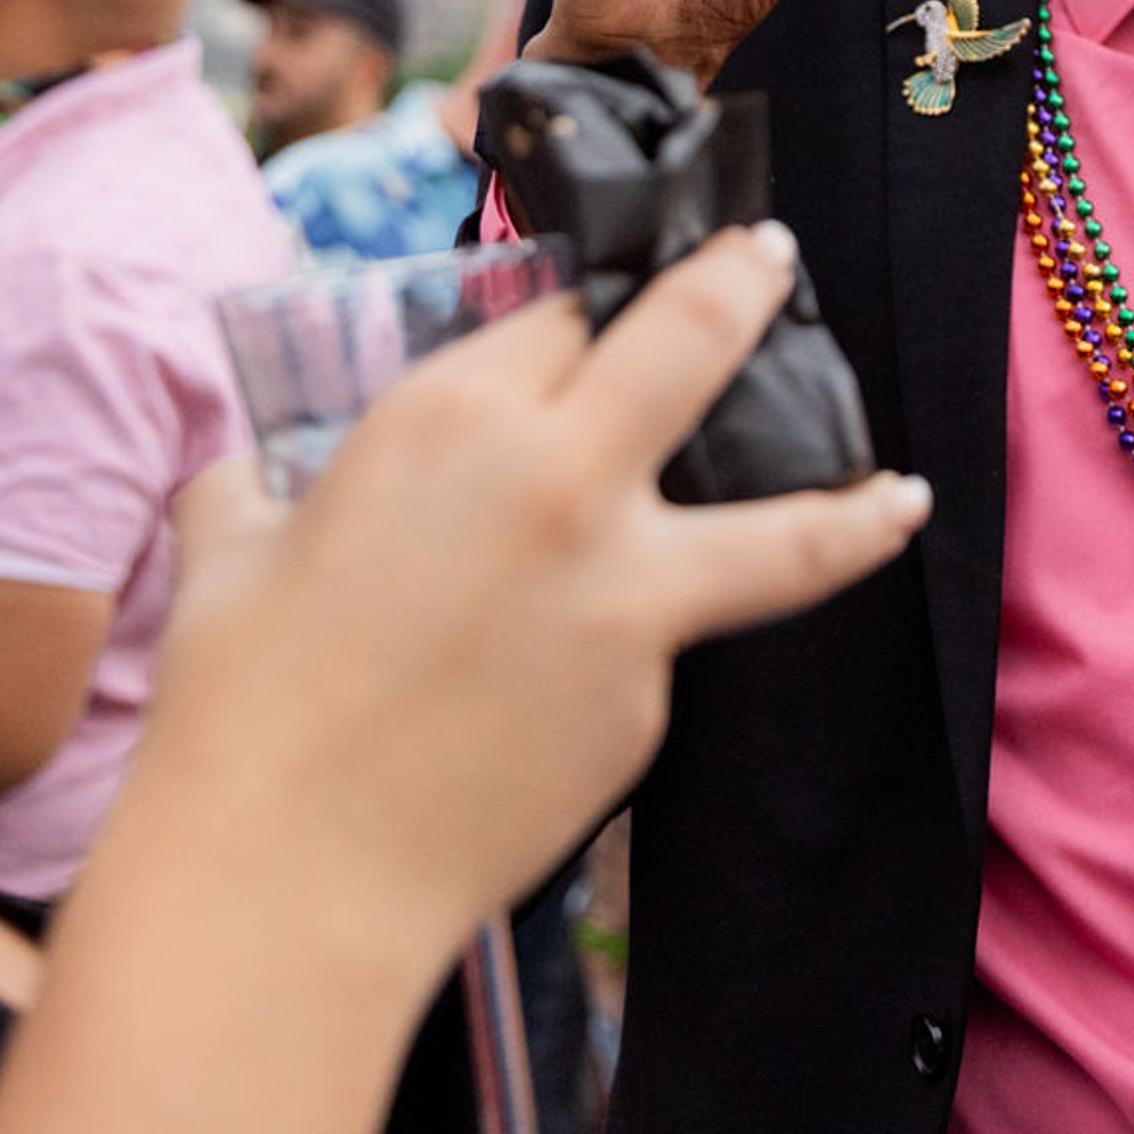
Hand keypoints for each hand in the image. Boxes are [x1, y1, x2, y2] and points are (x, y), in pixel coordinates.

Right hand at [126, 224, 928, 962]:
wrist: (291, 872)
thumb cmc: (237, 707)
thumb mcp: (230, 546)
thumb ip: (259, 484)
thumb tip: (249, 471)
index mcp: (452, 413)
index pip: (556, 317)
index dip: (571, 320)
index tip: (591, 319)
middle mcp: (561, 477)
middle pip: (694, 336)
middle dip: (744, 281)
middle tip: (771, 260)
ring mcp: (628, 591)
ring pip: (788, 523)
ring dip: (856, 494)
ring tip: (904, 490)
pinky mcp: (653, 691)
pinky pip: (672, 643)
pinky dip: (652, 648)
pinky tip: (596, 682)